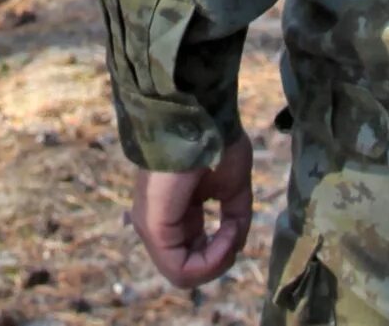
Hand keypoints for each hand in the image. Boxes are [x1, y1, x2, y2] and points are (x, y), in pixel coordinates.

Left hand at [128, 132, 253, 289]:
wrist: (200, 114)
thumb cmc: (214, 142)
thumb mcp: (232, 186)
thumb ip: (234, 217)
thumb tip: (234, 244)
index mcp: (176, 214)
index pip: (194, 255)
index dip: (221, 252)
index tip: (236, 228)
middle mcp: (158, 224)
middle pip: (189, 269)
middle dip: (219, 260)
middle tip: (234, 233)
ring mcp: (152, 227)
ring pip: (183, 274)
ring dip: (217, 262)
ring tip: (230, 233)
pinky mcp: (153, 227)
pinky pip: (181, 268)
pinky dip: (211, 260)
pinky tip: (225, 236)